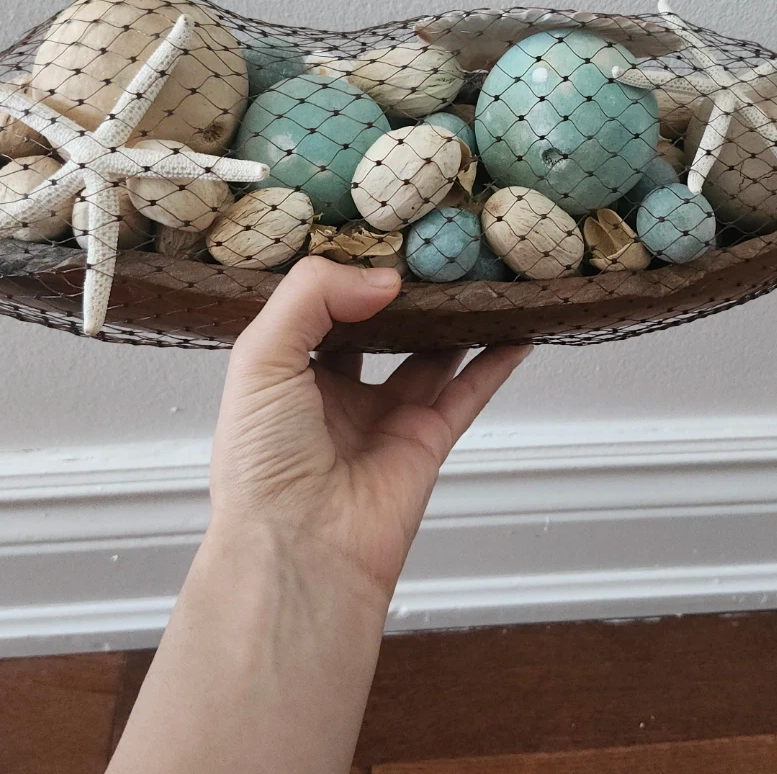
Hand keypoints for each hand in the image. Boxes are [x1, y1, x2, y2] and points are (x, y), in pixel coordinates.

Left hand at [211, 256, 530, 599]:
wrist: (299, 549)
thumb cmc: (260, 464)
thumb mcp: (261, 357)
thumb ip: (313, 297)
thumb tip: (384, 278)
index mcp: (284, 371)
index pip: (316, 306)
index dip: (342, 270)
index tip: (375, 228)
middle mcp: (333, 392)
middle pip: (377, 327)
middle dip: (401, 291)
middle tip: (430, 245)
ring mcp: (383, 418)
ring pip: (428, 355)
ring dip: (451, 319)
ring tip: (477, 274)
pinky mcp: (425, 443)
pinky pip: (467, 394)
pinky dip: (495, 364)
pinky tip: (515, 331)